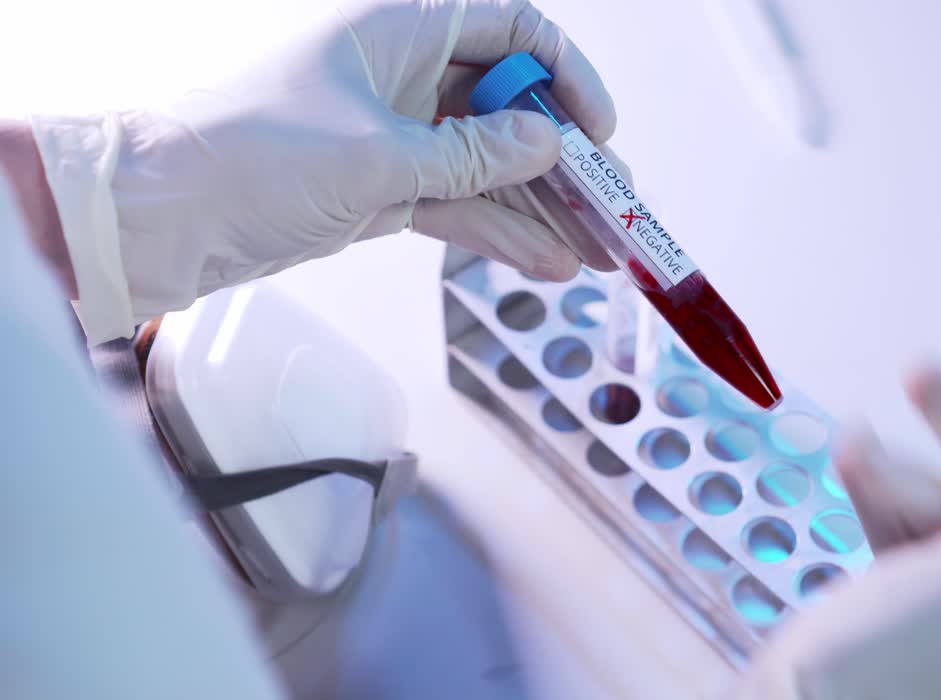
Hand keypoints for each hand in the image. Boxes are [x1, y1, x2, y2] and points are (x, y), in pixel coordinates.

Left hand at [30, 0, 619, 343]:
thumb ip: (476, 154)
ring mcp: (394, 135)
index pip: (510, 29)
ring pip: (489, 165)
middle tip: (616, 207)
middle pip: (509, 105)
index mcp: (399, 28)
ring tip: (600, 250)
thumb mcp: (380, 157)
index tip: (601, 131)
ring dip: (542, 208)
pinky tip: (548, 262)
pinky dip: (499, 233)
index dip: (565, 75)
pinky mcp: (381, 189)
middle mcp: (403, 74)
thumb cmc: (250, 157)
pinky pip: (458, 204)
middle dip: (566, 159)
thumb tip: (552, 144)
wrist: (158, 219)